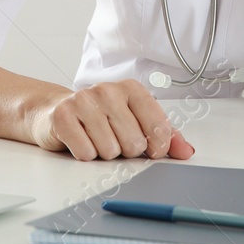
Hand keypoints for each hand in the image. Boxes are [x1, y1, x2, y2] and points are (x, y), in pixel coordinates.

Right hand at [28, 80, 195, 161]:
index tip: (150, 149)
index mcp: (131, 89)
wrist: (56, 111)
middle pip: (133, 143)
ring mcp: (84, 100)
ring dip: (103, 153)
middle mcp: (108, 90)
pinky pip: (85, 152)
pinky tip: (81, 140)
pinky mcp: (63, 115)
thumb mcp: (135, 123)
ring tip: (96, 138)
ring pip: (109, 150)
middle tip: (114, 139)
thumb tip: (187, 152)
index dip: (157, 147)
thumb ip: (164, 136)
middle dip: (125, 150)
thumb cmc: (101, 119)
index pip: (159, 126)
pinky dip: (85, 154)